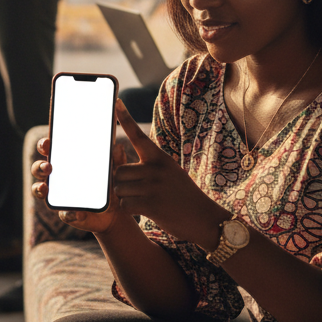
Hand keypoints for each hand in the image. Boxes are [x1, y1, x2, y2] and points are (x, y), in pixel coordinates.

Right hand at [30, 135, 126, 235]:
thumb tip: (118, 147)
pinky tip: (76, 213)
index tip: (46, 143)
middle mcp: (57, 177)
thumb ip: (116, 159)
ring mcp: (58, 195)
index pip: (50, 149)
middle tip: (48, 166)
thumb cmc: (110, 183)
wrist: (115, 211)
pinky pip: (64, 213)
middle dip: (39, 166)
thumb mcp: (115, 170)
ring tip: (45, 187)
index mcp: (66, 161)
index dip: (43, 145)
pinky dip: (68, 213)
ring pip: (39, 189)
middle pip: (38, 168)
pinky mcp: (67, 213)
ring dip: (38, 188)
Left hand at [112, 99, 221, 243]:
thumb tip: (120, 169)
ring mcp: (153, 186)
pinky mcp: (150, 205)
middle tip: (133, 190)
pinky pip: (124, 204)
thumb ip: (150, 167)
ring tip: (141, 201)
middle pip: (118, 171)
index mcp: (161, 158)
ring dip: (124, 197)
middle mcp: (156, 169)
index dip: (125, 119)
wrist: (205, 219)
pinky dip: (128, 210)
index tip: (116, 102)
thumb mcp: (171, 173)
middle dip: (120, 182)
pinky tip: (142, 210)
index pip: (138, 135)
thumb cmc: (184, 197)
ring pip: (118, 189)